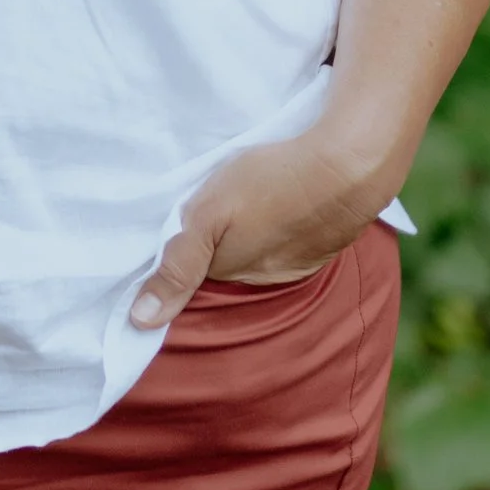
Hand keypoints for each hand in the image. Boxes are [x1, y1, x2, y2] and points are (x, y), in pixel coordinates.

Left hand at [129, 129, 384, 332]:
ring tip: (242, 207)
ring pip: (258, 256)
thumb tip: (140, 322)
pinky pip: (287, 243)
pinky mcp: (320, 244)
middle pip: (224, 268)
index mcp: (229, 273)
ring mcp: (296, 265)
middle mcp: (262, 280)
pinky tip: (278, 205)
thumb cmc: (269, 184)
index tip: (169, 234)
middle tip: (206, 213)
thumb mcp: (207, 215)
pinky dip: (278, 229)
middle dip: (213, 249)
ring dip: (249, 238)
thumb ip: (176, 265)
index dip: (176, 257)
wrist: (349, 167)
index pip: (191, 278)